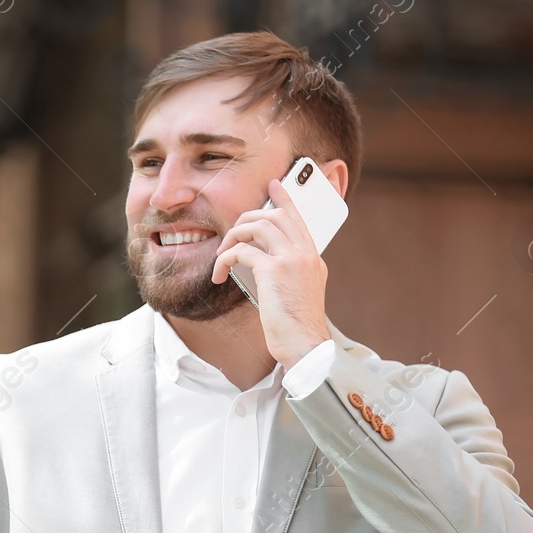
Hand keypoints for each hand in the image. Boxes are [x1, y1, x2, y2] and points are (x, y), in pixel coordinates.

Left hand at [210, 177, 331, 367]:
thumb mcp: (296, 294)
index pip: (298, 219)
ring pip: (258, 226)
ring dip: (233, 237)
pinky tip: (219, 274)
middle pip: (276, 215)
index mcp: (313, 259)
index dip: (284, 200)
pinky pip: (243, 251)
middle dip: (248, 217)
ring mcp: (292, 260)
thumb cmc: (295, 328)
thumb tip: (259, 263)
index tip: (273, 185)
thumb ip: (286, 274)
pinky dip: (226, 259)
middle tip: (231, 233)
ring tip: (222, 257)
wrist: (305, 347)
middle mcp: (306, 254)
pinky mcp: (274, 271)